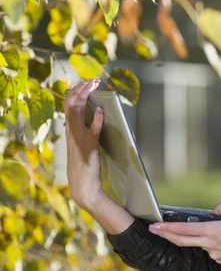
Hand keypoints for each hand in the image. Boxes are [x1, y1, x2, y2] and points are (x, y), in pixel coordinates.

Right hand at [64, 79, 105, 211]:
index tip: (87, 82)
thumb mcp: (82, 145)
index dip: (76, 92)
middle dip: (81, 89)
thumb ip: (86, 130)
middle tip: (93, 80)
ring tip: (94, 86)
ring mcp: (79, 141)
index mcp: (70, 132)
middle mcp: (72, 134)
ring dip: (85, 98)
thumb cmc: (86, 167)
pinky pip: (92, 133)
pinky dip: (97, 121)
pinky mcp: (89, 150)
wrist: (84, 189)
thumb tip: (96, 114)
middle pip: (70, 105)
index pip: (68, 106)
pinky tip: (102, 111)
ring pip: (76, 114)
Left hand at [148, 203, 220, 270]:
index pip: (184, 229)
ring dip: (202, 236)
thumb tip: (215, 211)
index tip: (155, 226)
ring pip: (200, 243)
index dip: (167, 228)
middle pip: (181, 240)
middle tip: (155, 229)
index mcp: (212, 230)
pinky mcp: (220, 259)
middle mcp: (210, 244)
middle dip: (166, 235)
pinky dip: (213, 242)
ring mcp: (214, 254)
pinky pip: (211, 249)